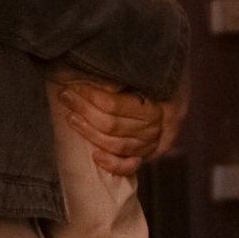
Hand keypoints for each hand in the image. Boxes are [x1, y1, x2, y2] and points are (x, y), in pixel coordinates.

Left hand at [51, 73, 180, 182]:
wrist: (173, 89)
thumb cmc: (153, 77)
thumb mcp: (143, 71)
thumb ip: (124, 79)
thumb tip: (106, 87)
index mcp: (156, 103)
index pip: (114, 105)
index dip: (90, 96)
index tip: (73, 87)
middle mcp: (155, 126)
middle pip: (112, 124)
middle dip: (84, 110)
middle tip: (65, 97)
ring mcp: (151, 143)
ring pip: (117, 145)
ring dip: (90, 133)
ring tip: (71, 118)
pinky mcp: (146, 156)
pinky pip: (129, 166)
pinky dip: (113, 164)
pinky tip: (95, 156)